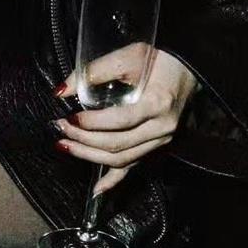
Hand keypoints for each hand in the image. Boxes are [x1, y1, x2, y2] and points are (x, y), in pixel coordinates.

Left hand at [53, 48, 197, 196]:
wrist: (186, 67)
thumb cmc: (157, 58)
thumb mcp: (127, 57)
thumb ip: (95, 71)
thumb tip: (62, 91)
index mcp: (157, 104)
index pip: (121, 121)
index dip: (93, 122)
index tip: (70, 117)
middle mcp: (161, 128)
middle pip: (119, 144)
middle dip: (85, 140)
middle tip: (61, 128)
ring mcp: (161, 141)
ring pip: (123, 159)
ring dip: (91, 156)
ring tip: (66, 146)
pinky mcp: (156, 146)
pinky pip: (134, 166)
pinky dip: (114, 180)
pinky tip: (97, 190)